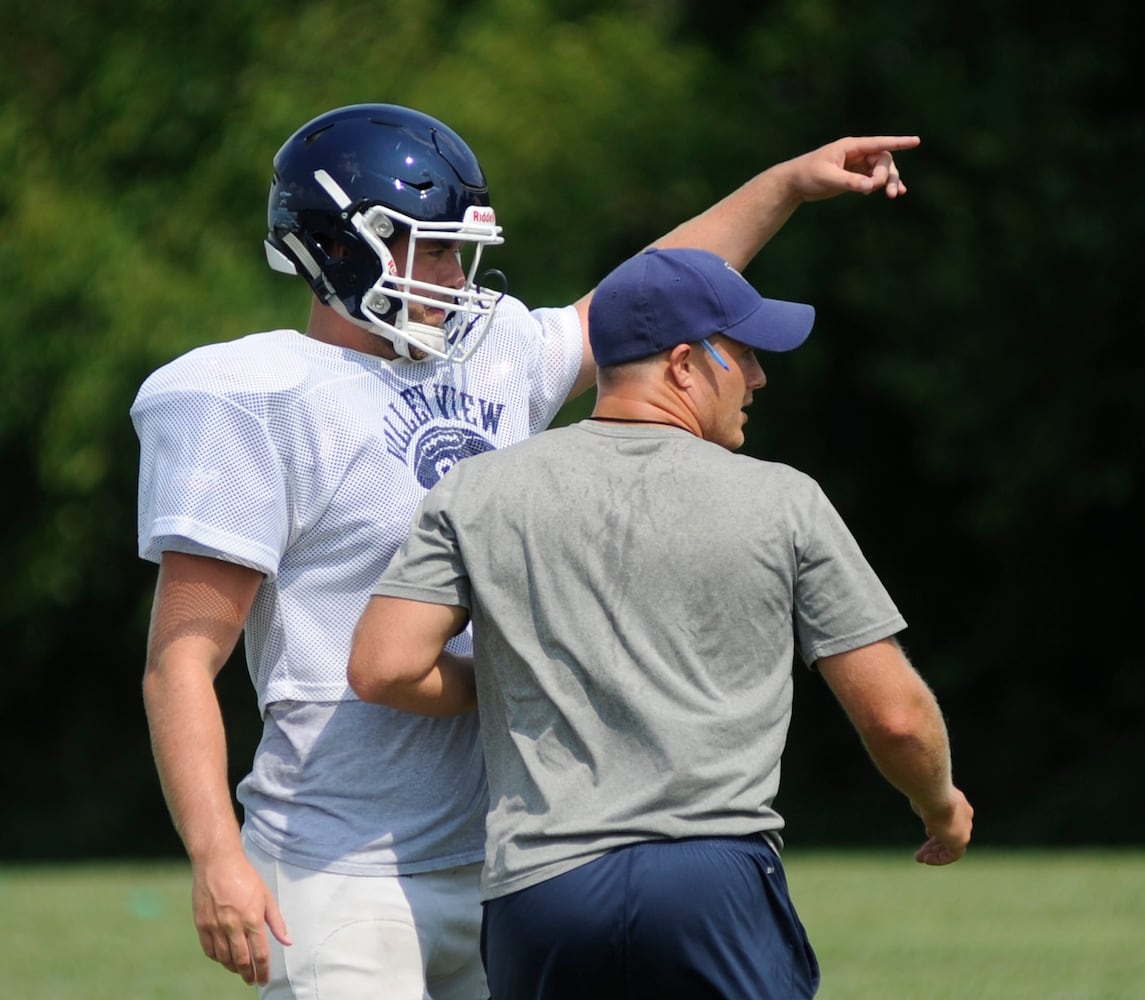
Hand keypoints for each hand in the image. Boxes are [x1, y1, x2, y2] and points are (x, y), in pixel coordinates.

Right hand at [191, 848, 291, 984]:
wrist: (217, 863)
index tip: (264, 979)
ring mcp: (215, 926)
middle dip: (248, 974)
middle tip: (252, 980)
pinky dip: (218, 958)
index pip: (260, 953)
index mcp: (252, 918)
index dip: (263, 970)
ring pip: (224, 958)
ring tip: (240, 970)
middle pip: (241, 960)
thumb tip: (287, 941)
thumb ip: (277, 921)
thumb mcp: (267, 896)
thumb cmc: (245, 877)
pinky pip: (209, 950)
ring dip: (233, 968)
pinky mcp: (202, 924)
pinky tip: (224, 958)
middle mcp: (233, 926)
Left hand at [785, 135, 920, 202]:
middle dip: (887, 175)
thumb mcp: (828, 178)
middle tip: (881, 190)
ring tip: (895, 195)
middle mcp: (857, 153)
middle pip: (883, 160)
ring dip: (889, 182)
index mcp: (851, 146)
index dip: (898, 143)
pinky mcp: (854, 177)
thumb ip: (850, 182)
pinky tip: (896, 193)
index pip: (879, 143)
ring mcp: (857, 165)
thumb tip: (871, 187)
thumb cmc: (807, 175)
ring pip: (881, 171)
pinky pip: (874, 180)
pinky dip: (884, 186)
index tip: (916, 141)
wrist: (794, 183)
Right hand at [912, 787, 973, 865]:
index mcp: (959, 804)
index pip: (951, 821)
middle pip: (950, 834)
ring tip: (919, 858)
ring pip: (950, 846)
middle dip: (935, 843)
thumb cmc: (926, 792)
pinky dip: (939, 859)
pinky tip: (926, 860)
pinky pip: (952, 855)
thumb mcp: (926, 797)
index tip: (928, 833)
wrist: (935, 794)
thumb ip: (927, 805)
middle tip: (922, 851)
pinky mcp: (960, 841)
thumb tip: (923, 808)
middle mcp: (965, 817)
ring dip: (935, 853)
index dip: (938, 828)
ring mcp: (964, 830)